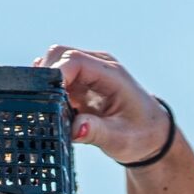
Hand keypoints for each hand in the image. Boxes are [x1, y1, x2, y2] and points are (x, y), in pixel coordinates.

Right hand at [32, 44, 166, 163]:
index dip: (55, 73)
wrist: (152, 136)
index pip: (75, 60)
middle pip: (59, 54)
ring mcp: (89, 72)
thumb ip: (97, 132)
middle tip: (41, 104)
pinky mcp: (81, 83)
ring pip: (54, 63)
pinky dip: (48, 90)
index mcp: (112, 74)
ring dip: (45, 84)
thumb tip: (75, 129)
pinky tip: (53, 109)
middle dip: (45, 76)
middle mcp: (99, 66)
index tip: (44, 96)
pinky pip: (56, 78)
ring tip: (48, 109)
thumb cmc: (141, 136)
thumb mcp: (121, 139)